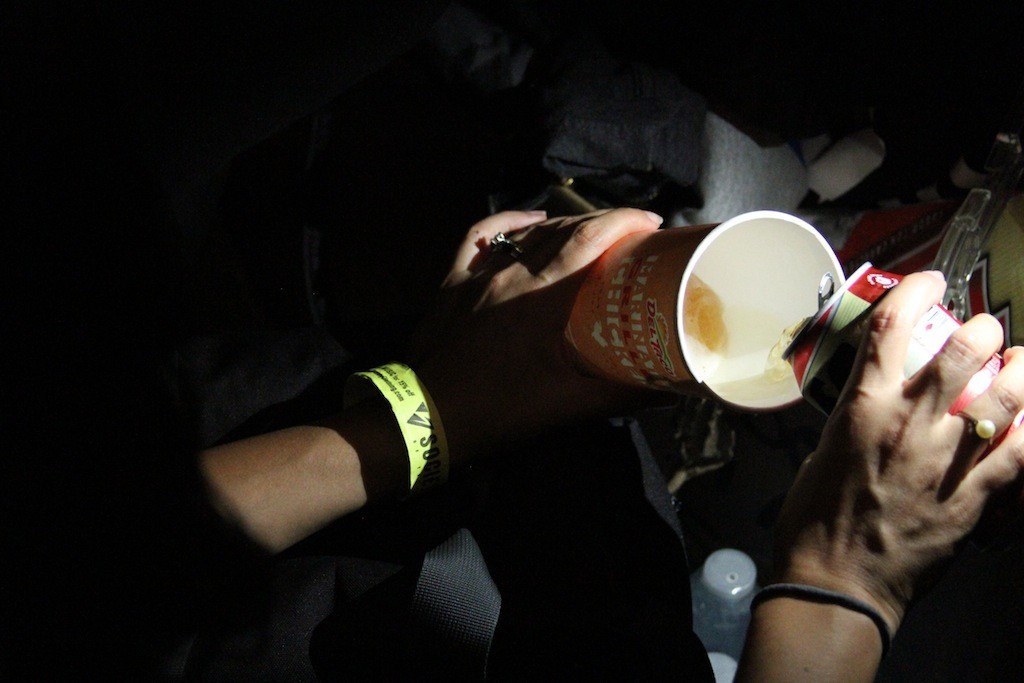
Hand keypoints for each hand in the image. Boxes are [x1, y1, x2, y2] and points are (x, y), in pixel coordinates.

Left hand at [409, 208, 664, 459]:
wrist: (422, 417)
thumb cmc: (497, 412)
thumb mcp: (567, 407)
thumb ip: (621, 392)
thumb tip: (672, 385)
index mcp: (541, 298)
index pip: (588, 240)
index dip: (623, 223)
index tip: (652, 223)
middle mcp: (510, 275)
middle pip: (563, 230)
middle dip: (603, 221)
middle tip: (632, 232)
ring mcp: (477, 274)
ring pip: (528, 232)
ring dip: (565, 224)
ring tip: (593, 231)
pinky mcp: (453, 282)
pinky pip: (481, 237)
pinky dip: (510, 223)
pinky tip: (532, 220)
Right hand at [771, 271, 1023, 631]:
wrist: (838, 579)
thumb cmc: (816, 518)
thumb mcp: (823, 451)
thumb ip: (856, 420)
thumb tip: (875, 403)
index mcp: (862, 407)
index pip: (891, 326)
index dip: (916, 291)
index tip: (930, 280)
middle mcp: (908, 422)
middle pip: (962, 351)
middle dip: (983, 328)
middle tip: (985, 329)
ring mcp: (946, 458)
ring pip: (1004, 394)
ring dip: (1021, 368)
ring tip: (1023, 360)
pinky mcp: (974, 495)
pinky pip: (1021, 451)